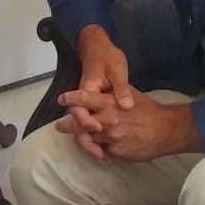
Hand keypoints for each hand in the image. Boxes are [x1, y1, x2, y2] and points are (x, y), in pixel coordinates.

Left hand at [54, 91, 200, 162]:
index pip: (83, 99)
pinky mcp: (116, 151)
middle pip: (78, 124)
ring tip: (82, 137)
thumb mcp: (129, 94)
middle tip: (60, 126)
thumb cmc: (147, 110)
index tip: (62, 99)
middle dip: (66, 125)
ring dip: (84, 139)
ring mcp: (111, 137)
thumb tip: (97, 90)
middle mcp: (107, 119)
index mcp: (109, 102)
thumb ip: (111, 93)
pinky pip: (101, 151)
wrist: (165, 130)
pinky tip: (102, 148)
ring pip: (88, 140)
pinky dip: (100, 150)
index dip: (70, 99)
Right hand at [58, 25, 134, 158]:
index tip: (98, 129)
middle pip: (79, 123)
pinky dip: (97, 136)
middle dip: (86, 139)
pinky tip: (108, 148)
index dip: (86, 121)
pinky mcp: (95, 106)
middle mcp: (85, 99)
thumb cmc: (107, 57)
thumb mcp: (117, 69)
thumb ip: (120, 88)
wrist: (98, 47)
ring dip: (92, 141)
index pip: (80, 109)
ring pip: (84, 126)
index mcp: (88, 89)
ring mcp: (89, 104)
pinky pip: (91, 123)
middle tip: (99, 154)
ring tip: (105, 156)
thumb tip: (126, 105)